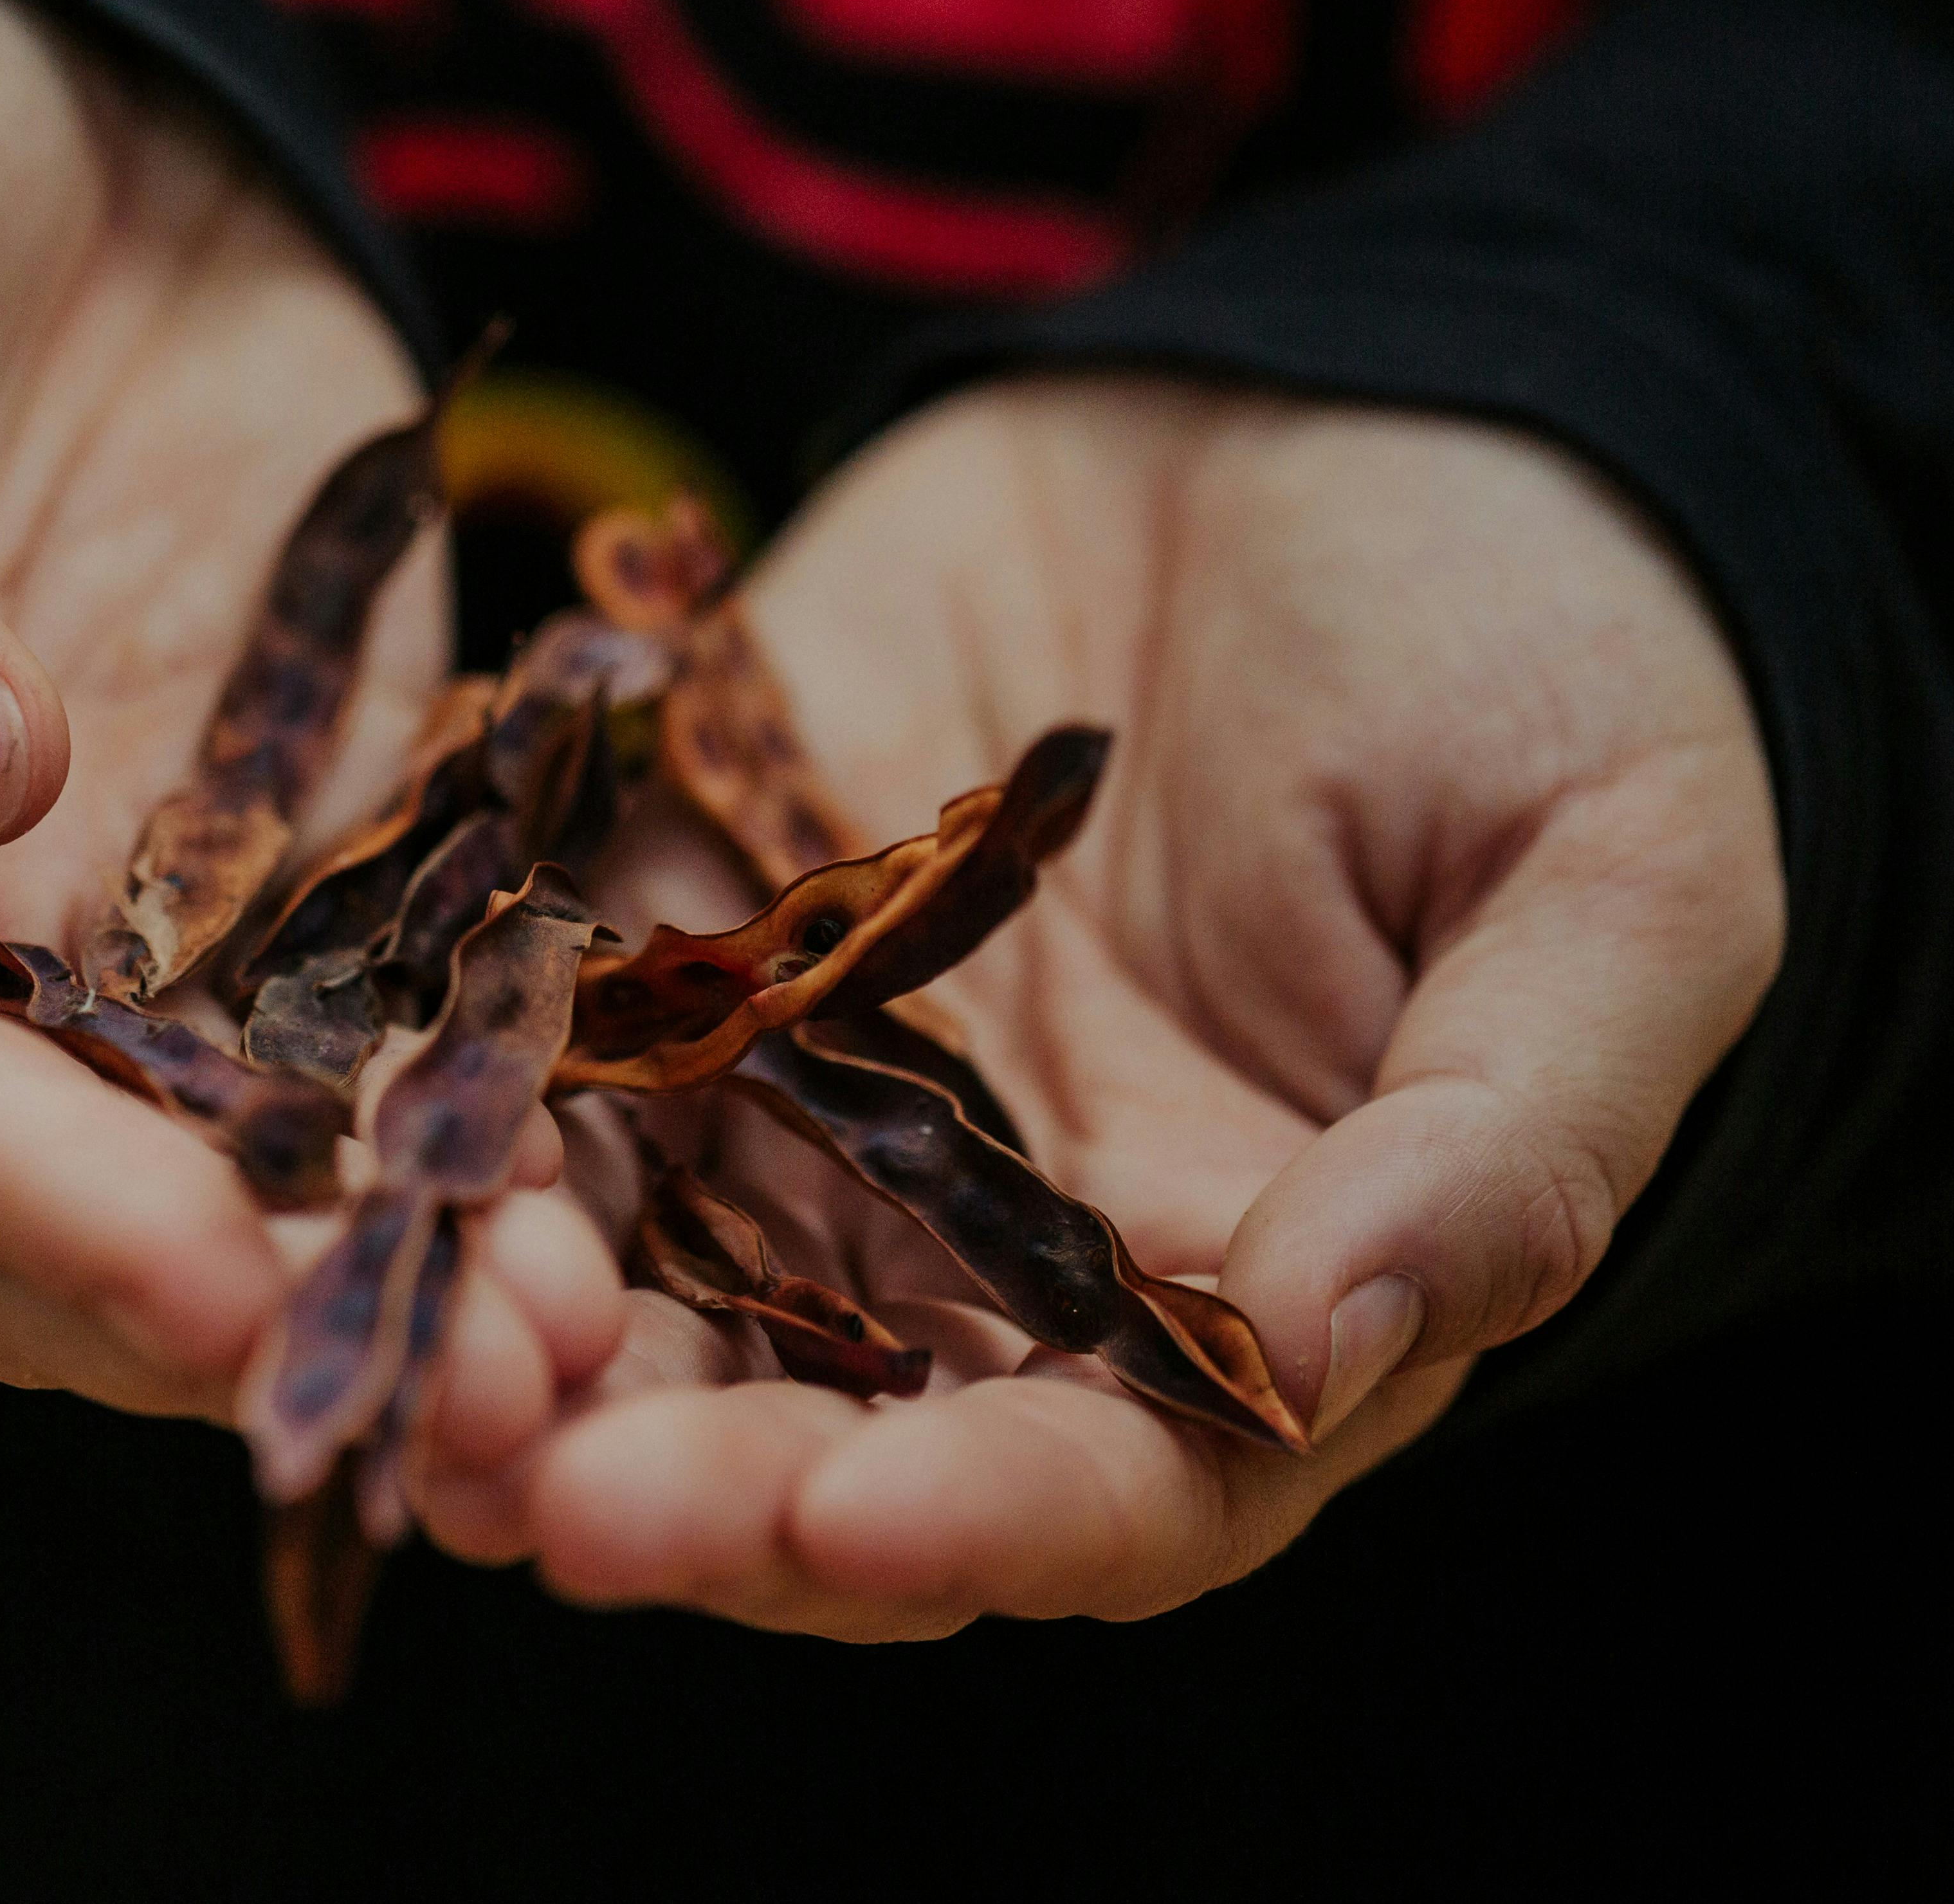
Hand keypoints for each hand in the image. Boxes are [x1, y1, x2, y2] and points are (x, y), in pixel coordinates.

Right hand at [0, 0, 615, 1427]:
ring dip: (393, 1275)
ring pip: (214, 1171)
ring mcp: (82, 914)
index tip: (207, 1287)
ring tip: (594, 1354)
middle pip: (17, 1203)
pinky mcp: (277, 849)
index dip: (2, 1194)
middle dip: (237, 1313)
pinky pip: (376, 1024)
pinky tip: (644, 1201)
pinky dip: (488, 1126)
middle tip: (478, 1400)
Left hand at [427, 377, 1780, 1636]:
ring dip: (511, 1320)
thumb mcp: (1615, 888)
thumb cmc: (1552, 657)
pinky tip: (338, 1107)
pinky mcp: (696, 912)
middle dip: (675, 1472)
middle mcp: (997, 1234)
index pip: (1103, 1479)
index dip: (976, 1522)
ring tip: (394, 1341)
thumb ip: (1508, 1137)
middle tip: (524, 1490)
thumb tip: (1345, 1335)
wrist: (1358, 421)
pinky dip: (444, 1075)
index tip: (841, 1531)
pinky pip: (548, 1018)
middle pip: (818, 1420)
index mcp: (1238, 1286)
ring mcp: (823, 1079)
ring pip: (639, 1259)